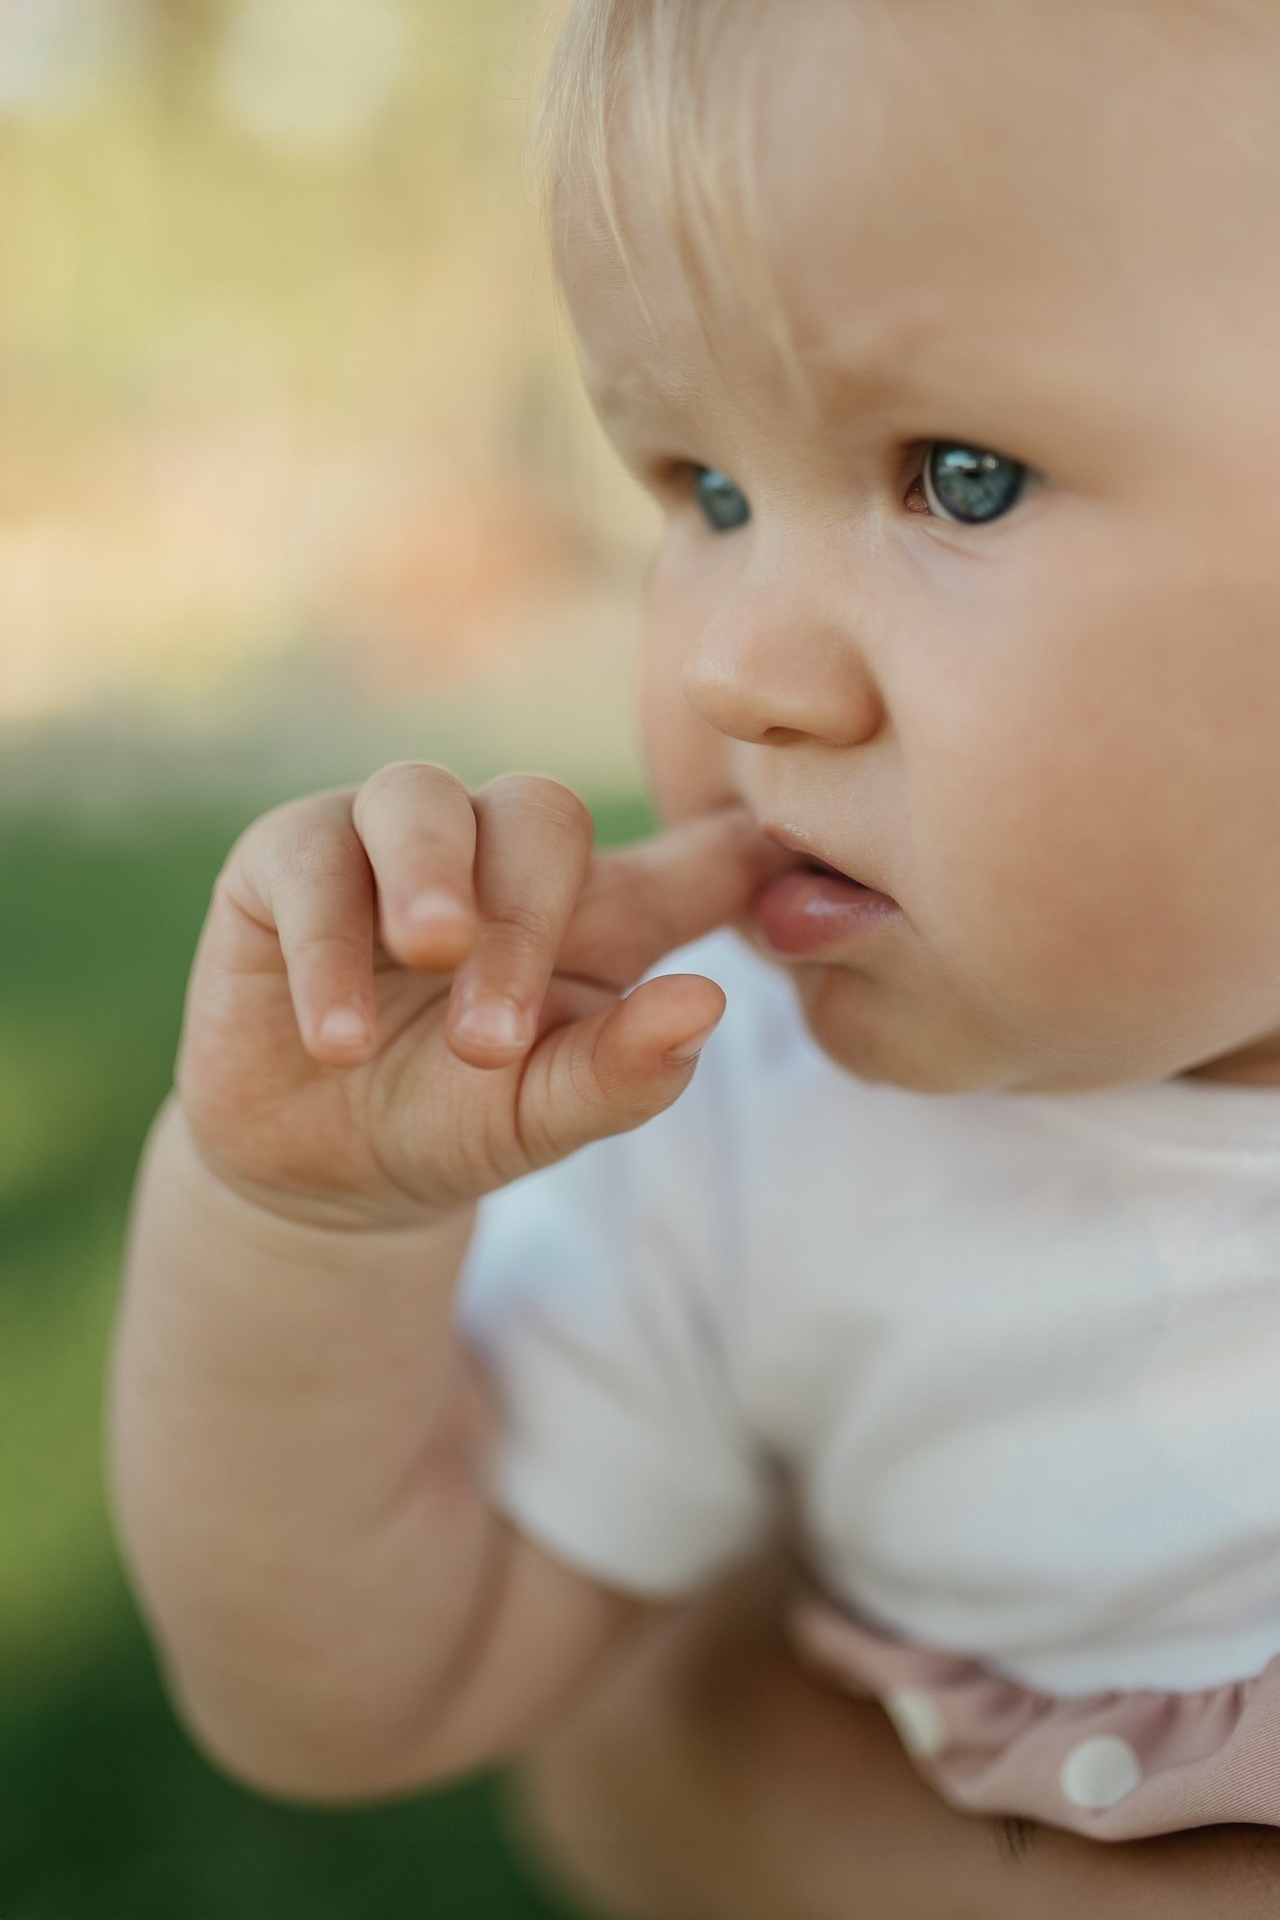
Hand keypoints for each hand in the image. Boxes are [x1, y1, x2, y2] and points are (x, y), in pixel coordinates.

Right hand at [176, 764, 788, 1231]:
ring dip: (430, 882)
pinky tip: (340, 1038)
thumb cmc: (454, 1124)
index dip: (747, 846)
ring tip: (430, 960)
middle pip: (538, 811)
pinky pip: (310, 857)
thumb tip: (706, 1006)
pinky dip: (329, 946)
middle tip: (496, 1033)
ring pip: (418, 798)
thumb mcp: (544, 1115)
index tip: (804, 851)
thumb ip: (624, 1070)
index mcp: (595, 908)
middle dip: (524, 915)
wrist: (320, 1170)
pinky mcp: (288, 858)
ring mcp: (388, 841)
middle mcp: (498, 851)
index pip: (690, 857)